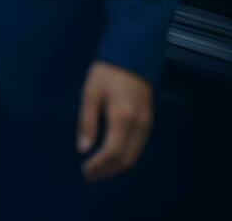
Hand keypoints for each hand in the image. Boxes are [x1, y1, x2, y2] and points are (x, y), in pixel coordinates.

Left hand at [78, 60, 152, 180]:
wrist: (133, 56)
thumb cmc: (106, 73)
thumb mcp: (90, 94)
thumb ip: (87, 122)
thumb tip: (83, 149)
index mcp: (122, 118)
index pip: (112, 152)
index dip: (98, 165)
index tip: (84, 170)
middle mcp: (139, 126)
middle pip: (127, 159)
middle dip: (108, 171)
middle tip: (89, 174)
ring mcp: (147, 124)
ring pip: (135, 155)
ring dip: (117, 166)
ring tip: (98, 169)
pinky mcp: (149, 121)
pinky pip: (138, 147)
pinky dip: (125, 156)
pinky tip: (111, 156)